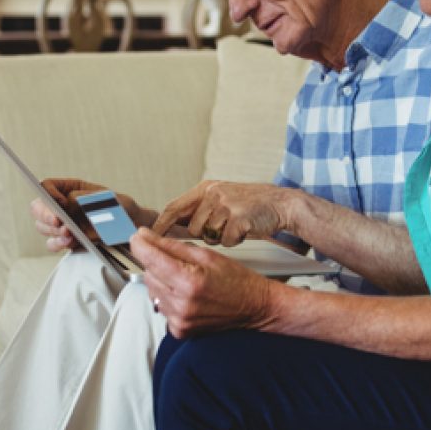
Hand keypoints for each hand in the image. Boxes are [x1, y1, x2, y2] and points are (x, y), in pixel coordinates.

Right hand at [31, 178, 146, 252]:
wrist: (132, 228)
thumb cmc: (121, 207)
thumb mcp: (108, 198)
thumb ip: (86, 198)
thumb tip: (68, 202)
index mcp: (70, 188)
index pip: (47, 186)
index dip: (47, 193)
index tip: (59, 202)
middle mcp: (62, 205)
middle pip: (39, 208)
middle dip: (46, 215)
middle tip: (58, 221)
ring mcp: (63, 223)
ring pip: (43, 226)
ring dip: (52, 231)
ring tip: (68, 233)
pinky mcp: (67, 240)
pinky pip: (53, 243)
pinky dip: (57, 243)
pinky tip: (69, 242)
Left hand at [132, 228, 275, 337]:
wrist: (254, 306)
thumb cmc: (236, 279)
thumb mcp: (207, 255)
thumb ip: (173, 246)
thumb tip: (146, 238)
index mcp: (190, 281)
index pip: (151, 259)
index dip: (140, 244)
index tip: (137, 236)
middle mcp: (182, 303)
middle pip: (148, 274)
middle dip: (156, 263)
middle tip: (176, 259)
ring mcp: (179, 320)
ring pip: (152, 291)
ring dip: (162, 281)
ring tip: (185, 279)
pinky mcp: (179, 330)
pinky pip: (160, 306)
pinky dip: (168, 298)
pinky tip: (185, 295)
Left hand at [153, 181, 295, 246]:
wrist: (281, 203)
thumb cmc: (250, 205)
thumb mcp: (221, 198)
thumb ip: (198, 208)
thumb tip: (171, 225)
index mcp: (205, 188)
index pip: (174, 208)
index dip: (161, 225)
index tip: (149, 238)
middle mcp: (213, 193)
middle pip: (192, 228)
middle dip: (205, 235)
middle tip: (222, 228)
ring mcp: (226, 204)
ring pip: (209, 236)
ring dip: (220, 238)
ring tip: (235, 227)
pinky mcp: (239, 217)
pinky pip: (227, 240)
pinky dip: (235, 240)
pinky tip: (245, 229)